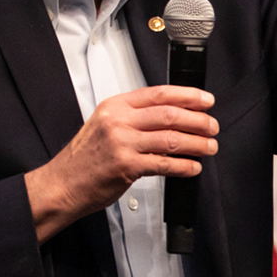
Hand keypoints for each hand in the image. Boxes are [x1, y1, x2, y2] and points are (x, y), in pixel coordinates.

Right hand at [25, 85, 217, 242]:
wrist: (63, 183)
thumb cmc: (85, 157)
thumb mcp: (105, 124)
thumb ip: (134, 117)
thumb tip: (172, 114)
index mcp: (115, 106)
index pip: (159, 94)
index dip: (188, 96)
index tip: (206, 101)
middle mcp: (119, 121)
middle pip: (170, 115)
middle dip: (198, 120)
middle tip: (212, 126)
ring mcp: (122, 143)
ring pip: (171, 139)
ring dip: (197, 143)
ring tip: (209, 146)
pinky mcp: (126, 166)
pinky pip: (165, 164)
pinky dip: (184, 166)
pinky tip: (193, 167)